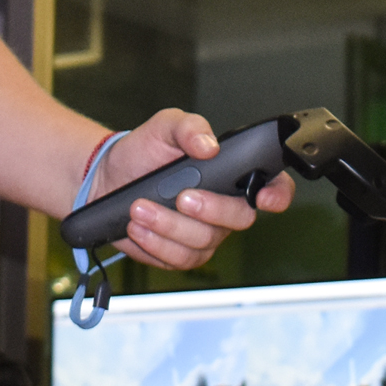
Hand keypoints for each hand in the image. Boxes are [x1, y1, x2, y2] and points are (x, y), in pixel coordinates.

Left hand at [89, 109, 294, 269]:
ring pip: (204, 241)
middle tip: (181, 196)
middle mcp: (225, 206)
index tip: (262, 197)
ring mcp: (205, 233)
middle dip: (210, 209)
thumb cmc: (144, 151)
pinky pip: (179, 258)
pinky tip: (137, 226)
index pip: (273, 186)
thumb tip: (209, 145)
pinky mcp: (181, 253)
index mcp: (231, 174)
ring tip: (139, 208)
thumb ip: (189, 127)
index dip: (278, 194)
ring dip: (168, 225)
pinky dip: (155, 242)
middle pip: (239, 218)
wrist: (108, 177)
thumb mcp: (164, 127)